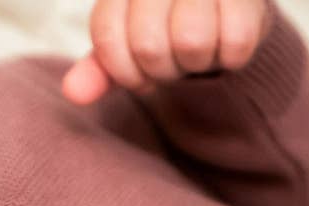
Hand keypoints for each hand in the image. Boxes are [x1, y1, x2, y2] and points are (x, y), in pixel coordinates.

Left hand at [61, 0, 271, 104]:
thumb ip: (103, 66)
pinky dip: (231, 58)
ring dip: (198, 62)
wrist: (227, 3)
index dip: (125, 72)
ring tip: (201, 45)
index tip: (142, 74)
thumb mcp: (129, 42)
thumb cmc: (169, 23)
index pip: (107, 35)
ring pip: (191, 42)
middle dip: (164, 69)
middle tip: (176, 58)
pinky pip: (235, 44)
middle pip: (149, 45)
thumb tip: (73, 94)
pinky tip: (226, 44)